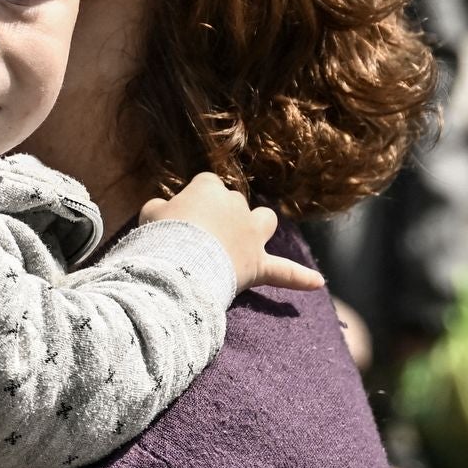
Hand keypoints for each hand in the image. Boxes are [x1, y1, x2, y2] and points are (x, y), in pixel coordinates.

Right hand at [141, 173, 309, 292]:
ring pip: (265, 221)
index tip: (180, 217)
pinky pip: (284, 271)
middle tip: (196, 238)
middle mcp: (236, 206)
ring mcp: (250, 236)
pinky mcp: (257, 265)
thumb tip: (165, 210)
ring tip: (248, 239)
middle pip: (234, 203)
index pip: (205, 184)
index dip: (194, 201)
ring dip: (259, 227)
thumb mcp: (150, 214)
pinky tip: (318, 283)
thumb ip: (162, 208)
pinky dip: (300, 277)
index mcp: (209, 189)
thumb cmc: (160, 236)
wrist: (176, 264)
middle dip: (221, 216)